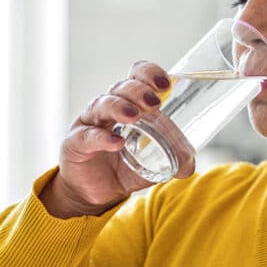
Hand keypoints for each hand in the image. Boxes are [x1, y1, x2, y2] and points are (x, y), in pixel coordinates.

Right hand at [39, 61, 194, 217]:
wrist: (97, 192)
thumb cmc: (126, 166)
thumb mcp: (155, 162)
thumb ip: (175, 160)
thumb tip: (190, 166)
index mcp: (130, 103)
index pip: (137, 76)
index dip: (150, 74)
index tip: (166, 84)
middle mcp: (109, 107)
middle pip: (122, 87)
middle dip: (139, 91)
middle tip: (154, 103)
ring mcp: (90, 123)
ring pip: (102, 104)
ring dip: (120, 107)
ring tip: (134, 116)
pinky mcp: (76, 143)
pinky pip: (87, 136)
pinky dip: (102, 138)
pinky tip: (116, 143)